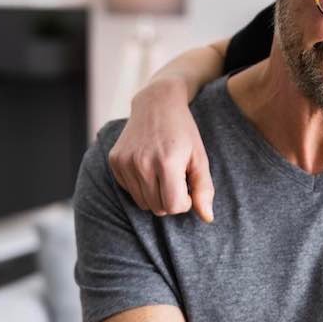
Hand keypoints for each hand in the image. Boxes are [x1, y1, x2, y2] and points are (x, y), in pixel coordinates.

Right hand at [107, 80, 214, 221]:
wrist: (156, 103)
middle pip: (158, 208)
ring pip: (143, 203)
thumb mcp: (199, 158)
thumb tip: (207, 218)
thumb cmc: (183, 132)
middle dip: (171, 199)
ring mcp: (125, 162)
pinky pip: (130, 191)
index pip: (174, 206)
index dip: (185, 202)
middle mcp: (142, 163)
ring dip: (156, 195)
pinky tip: (148, 166)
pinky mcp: (114, 161)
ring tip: (163, 173)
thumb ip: (204, 189)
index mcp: (166, 162)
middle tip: (176, 178)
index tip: (188, 185)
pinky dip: (141, 186)